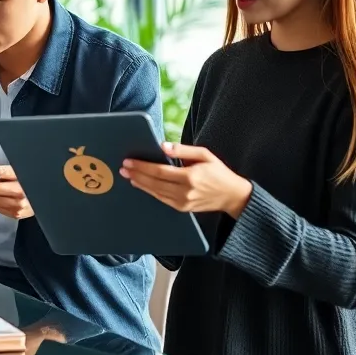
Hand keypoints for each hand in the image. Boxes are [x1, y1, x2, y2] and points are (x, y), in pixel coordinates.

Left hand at [119, 142, 252, 216]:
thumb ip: (183, 150)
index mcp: (190, 176)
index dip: (142, 167)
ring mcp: (183, 202)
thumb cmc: (219, 172)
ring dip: (140, 184)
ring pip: (155, 192)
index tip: (129, 161)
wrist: (233, 196)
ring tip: (128, 175)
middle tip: (123, 168)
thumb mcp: (205, 155)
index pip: (159, 171)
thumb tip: (163, 146)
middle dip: (136, 175)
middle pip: (154, 182)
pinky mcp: (182, 208)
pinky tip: (141, 185)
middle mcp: (185, 191)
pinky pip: (162, 199)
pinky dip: (150, 191)